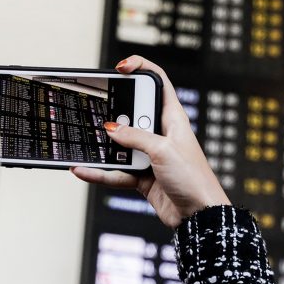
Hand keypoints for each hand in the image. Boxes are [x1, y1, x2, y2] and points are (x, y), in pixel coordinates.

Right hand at [71, 55, 229, 228]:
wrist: (199, 216)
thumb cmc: (194, 178)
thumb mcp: (163, 150)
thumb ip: (135, 137)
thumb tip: (111, 129)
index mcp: (173, 118)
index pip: (158, 84)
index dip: (141, 69)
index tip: (121, 67)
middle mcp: (160, 134)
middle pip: (131, 114)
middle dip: (114, 113)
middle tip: (100, 113)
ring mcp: (150, 155)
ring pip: (120, 146)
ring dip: (103, 147)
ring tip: (84, 142)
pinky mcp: (142, 176)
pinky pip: (116, 171)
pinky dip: (100, 172)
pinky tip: (84, 169)